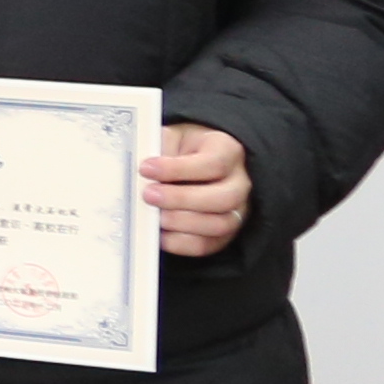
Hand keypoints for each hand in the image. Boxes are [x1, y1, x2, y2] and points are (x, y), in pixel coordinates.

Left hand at [144, 122, 251, 258]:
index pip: (213, 163)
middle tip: (149, 195)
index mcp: (228, 151)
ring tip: (154, 216)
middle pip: (223, 198)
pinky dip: (181, 243)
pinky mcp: (224, 234)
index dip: (178, 169)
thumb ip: (160, 148)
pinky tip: (160, 234)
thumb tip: (143, 169)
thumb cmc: (182, 149)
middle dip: (182, 199)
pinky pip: (207, 245)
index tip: (146, 168)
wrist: (195, 161)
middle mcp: (240, 183)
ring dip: (182, 223)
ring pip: (219, 225)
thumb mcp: (173, 137)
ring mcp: (237, 211)